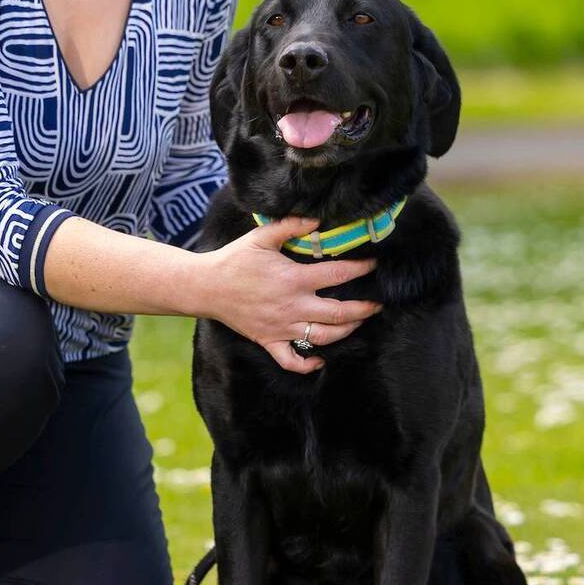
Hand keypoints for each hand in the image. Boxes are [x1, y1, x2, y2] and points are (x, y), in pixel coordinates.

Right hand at [201, 215, 381, 373]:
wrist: (206, 287)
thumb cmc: (234, 260)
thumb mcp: (261, 236)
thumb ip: (290, 226)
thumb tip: (317, 220)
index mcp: (293, 279)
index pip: (337, 274)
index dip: (360, 269)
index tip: (373, 266)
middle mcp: (292, 307)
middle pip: (338, 313)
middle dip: (363, 309)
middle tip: (377, 304)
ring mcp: (282, 328)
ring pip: (323, 338)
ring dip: (345, 332)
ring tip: (357, 323)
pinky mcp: (269, 341)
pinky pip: (292, 361)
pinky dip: (308, 365)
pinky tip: (320, 360)